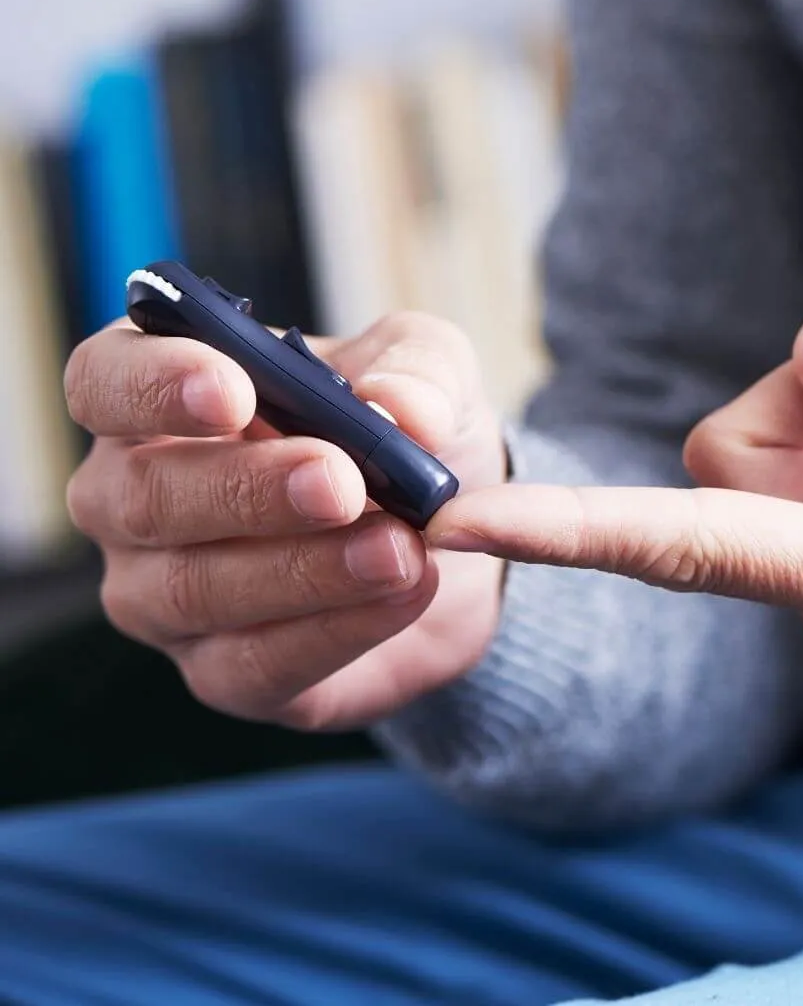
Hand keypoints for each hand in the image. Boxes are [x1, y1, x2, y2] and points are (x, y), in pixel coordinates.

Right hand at [64, 312, 504, 730]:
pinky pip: (255, 664)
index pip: (105, 381)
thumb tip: (397, 407)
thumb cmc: (409, 428)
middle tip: (341, 483)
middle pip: (143, 497)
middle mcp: (136, 499)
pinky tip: (406, 591)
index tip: (232, 390)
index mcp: (163, 396)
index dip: (153, 385)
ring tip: (399, 548)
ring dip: (303, 569)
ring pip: (194, 591)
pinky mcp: (224, 673)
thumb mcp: (433, 367)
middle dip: (246, 489)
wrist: (458, 536)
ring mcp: (165, 596)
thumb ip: (419, 370)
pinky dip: (339, 629)